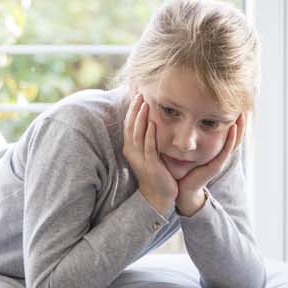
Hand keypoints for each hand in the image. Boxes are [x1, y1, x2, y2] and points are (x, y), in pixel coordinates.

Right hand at [122, 95, 177, 215]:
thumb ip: (147, 137)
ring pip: (137, 134)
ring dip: (140, 118)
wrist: (158, 195)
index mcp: (130, 147)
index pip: (128, 124)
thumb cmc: (155, 172)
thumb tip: (150, 120)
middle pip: (130, 126)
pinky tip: (152, 123)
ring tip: (144, 102)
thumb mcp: (148, 152)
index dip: (131, 109)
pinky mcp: (150, 164)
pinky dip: (149, 134)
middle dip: (134, 109)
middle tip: (139, 92)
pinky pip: (148, 147)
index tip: (136, 93)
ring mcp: (140, 158)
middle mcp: (132, 151)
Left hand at [175, 114, 243, 217]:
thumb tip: (181, 115)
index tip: (236, 104)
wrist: (182, 188)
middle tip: (245, 105)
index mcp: (215, 149)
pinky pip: (226, 150)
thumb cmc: (183, 169)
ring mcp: (220, 160)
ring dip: (240, 127)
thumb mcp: (188, 148)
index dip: (233, 119)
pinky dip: (231, 139)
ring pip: (235, 141)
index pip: (228, 131)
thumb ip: (189, 135)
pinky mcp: (216, 166)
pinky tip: (233, 128)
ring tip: (243, 114)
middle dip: (241, 121)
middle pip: (236, 135)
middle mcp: (220, 154)